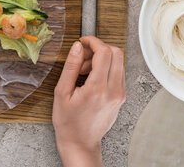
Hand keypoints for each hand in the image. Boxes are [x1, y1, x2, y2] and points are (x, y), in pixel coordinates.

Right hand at [52, 36, 125, 166]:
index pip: (104, 52)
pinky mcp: (121, 97)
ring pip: (119, 62)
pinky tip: (91, 77)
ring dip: (103, 58)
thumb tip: (77, 47)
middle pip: (117, 53)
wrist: (80, 143)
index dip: (93, 41)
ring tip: (84, 70)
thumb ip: (71, 67)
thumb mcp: (62, 92)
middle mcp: (114, 90)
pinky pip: (118, 73)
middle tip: (83, 56)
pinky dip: (106, 68)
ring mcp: (120, 94)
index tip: (83, 41)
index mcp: (98, 89)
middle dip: (99, 48)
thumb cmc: (68, 121)